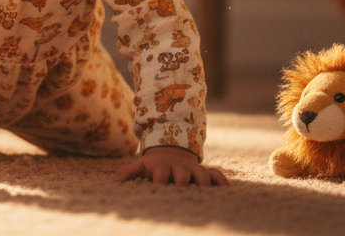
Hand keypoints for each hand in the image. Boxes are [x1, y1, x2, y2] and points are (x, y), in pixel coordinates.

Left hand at [115, 145, 229, 186]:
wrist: (173, 150)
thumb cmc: (155, 164)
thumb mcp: (143, 165)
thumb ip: (131, 171)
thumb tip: (117, 179)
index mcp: (162, 167)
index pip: (160, 174)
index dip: (159, 180)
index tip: (158, 188)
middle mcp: (180, 168)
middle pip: (183, 175)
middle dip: (183, 182)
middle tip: (183, 191)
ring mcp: (193, 170)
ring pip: (201, 175)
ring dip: (204, 183)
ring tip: (207, 194)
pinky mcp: (205, 172)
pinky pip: (215, 174)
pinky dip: (221, 180)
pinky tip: (227, 189)